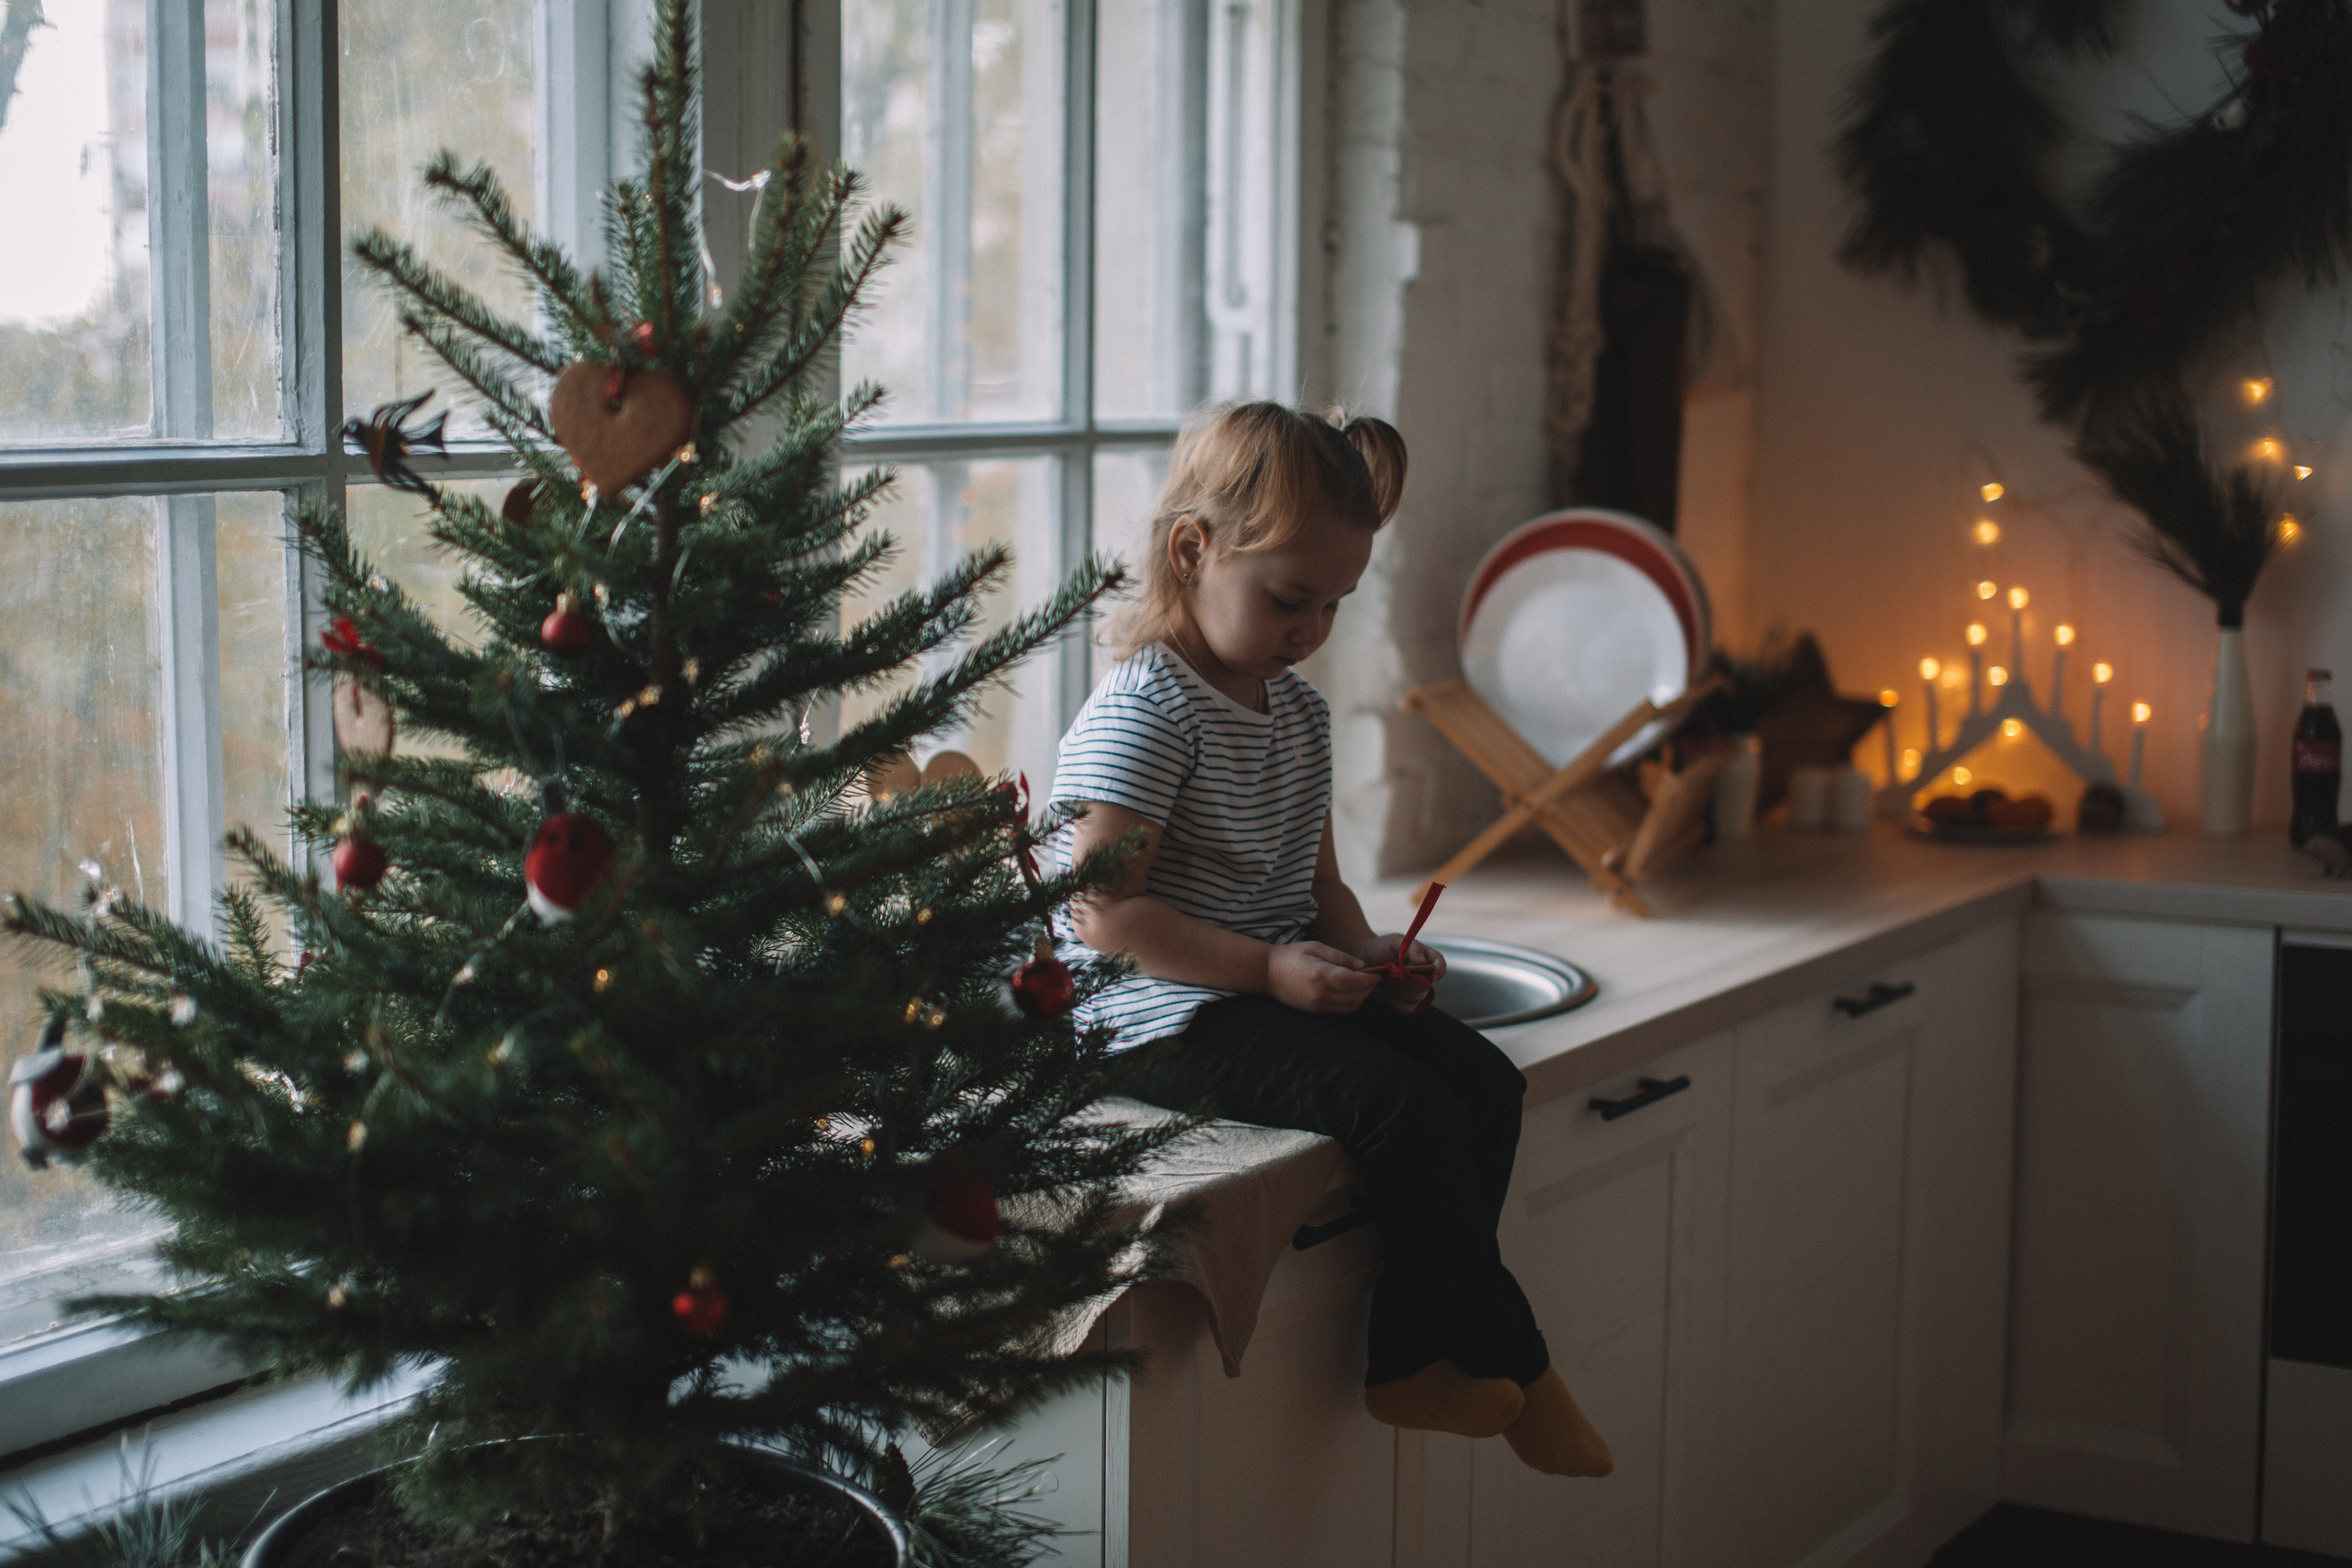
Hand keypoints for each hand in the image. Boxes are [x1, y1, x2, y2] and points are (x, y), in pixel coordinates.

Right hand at [1267, 941, 1382, 1013]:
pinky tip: (1349, 992)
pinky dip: (1349, 1003)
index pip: (1353, 982)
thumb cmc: (1292, 955)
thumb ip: (1340, 957)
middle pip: (1354, 997)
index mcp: (1320, 975)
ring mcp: (1316, 1005)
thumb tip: (1362, 966)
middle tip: (1372, 978)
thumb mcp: (1316, 947)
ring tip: (1362, 985)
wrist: (1266, 973)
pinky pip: (1339, 1011)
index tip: (1378, 974)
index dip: (1369, 979)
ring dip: (1360, 998)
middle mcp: (1319, 994)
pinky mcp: (1314, 1011)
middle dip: (1367, 988)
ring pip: (1349, 1007)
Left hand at [1356, 934, 1446, 1013]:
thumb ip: (1411, 947)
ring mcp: (1416, 991)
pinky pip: (1406, 1009)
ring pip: (1415, 998)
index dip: (1439, 970)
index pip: (1440, 965)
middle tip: (1390, 972)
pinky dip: (1394, 1001)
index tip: (1431, 972)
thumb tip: (1422, 961)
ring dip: (1397, 990)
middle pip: (1426, 985)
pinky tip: (1385, 992)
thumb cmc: (1381, 948)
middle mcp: (1425, 976)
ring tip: (1386, 979)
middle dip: (1406, 980)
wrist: (1365, 961)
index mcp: (1426, 957)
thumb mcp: (1395, 941)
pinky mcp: (1405, 1003)